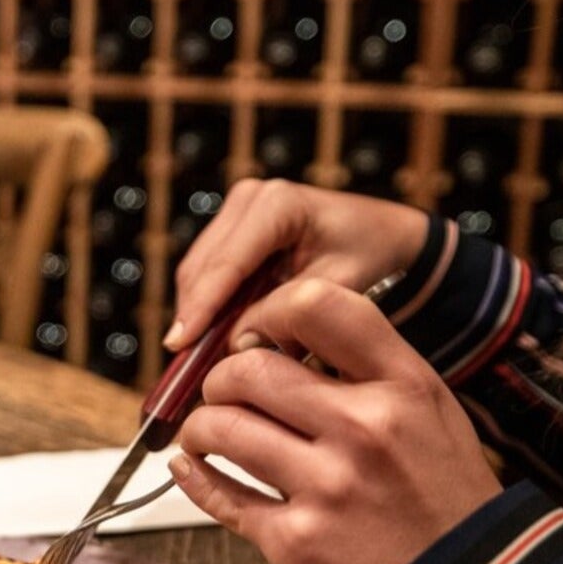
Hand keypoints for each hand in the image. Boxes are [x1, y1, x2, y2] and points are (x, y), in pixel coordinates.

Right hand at [166, 179, 427, 350]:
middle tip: (186, 364)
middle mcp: (250, 199)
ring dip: (196, 313)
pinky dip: (207, 305)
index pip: (228, 263)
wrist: (383, 235)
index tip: (179, 345)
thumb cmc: (369, 255)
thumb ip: (288, 313)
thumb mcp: (338, 287)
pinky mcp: (233, 228)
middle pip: (202, 266)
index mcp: (278, 204)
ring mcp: (238, 210)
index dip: (201, 307)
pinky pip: (207, 271)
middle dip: (193, 315)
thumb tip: (234, 344)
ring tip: (197, 357)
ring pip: (197, 270)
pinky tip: (211, 336)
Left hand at [166, 278, 502, 563]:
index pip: (318, 305)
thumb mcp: (432, 419)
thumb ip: (368, 374)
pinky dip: (194, 477)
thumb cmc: (444, 505)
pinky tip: (193, 468)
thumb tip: (279, 341)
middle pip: (250, 368)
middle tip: (222, 394)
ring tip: (207, 434)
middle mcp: (366, 428)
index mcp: (406, 387)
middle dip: (220, 378)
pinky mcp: (295, 542)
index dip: (266, 311)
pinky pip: (218, 495)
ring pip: (222, 427)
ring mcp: (328, 487)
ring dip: (201, 427)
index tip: (252, 333)